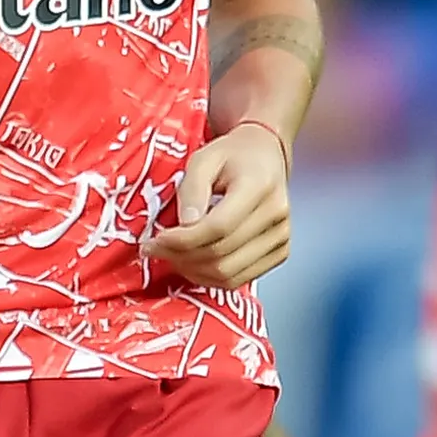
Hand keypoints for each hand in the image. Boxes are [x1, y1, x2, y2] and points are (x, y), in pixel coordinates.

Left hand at [143, 125, 290, 287]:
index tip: (155, 239)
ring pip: (229, 274)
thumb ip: (192, 189)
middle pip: (222, 254)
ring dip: (192, 271)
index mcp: (260, 185)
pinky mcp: (280, 253)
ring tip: (171, 256)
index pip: (219, 226)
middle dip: (181, 256)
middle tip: (154, 249)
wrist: (264, 157)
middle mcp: (277, 214)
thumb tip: (185, 225)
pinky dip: (210, 278)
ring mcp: (282, 237)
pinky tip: (192, 263)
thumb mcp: (203, 159)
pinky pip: (239, 280)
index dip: (183, 240)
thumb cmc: (231, 156)